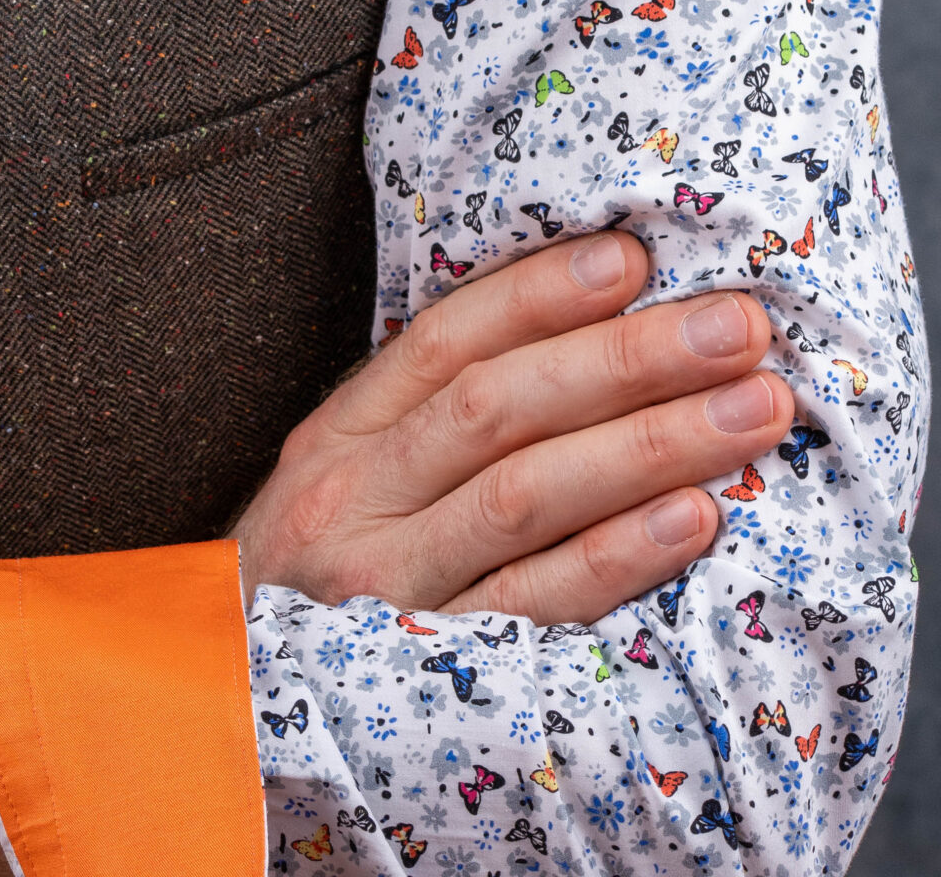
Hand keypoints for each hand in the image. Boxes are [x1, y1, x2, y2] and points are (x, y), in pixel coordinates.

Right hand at [233, 231, 791, 620]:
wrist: (224, 712)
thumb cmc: (318, 578)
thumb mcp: (340, 478)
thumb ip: (425, 416)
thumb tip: (571, 331)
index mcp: (337, 439)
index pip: (442, 342)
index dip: (537, 295)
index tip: (631, 258)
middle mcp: (358, 501)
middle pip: (498, 409)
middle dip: (627, 359)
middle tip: (734, 327)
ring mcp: (394, 587)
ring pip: (527, 495)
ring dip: (649, 444)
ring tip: (748, 409)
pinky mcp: (437, 671)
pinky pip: (540, 604)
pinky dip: (619, 557)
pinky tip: (693, 518)